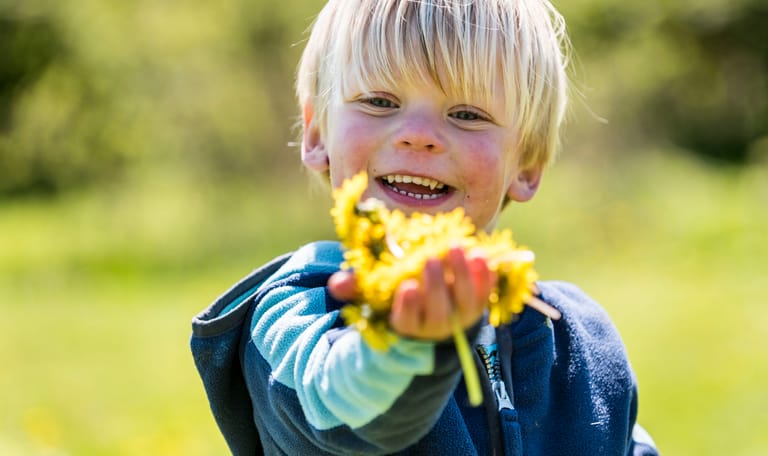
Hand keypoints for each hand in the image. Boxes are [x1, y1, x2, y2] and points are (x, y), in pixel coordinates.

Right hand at [328, 247, 493, 340]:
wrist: (434, 314)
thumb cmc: (398, 299)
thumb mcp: (373, 295)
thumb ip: (356, 288)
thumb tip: (337, 284)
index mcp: (407, 326)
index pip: (406, 321)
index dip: (407, 307)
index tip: (407, 287)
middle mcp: (435, 327)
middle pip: (438, 311)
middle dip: (435, 285)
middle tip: (430, 259)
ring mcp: (460, 318)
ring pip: (465, 302)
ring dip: (462, 274)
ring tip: (456, 247)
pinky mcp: (479, 306)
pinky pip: (485, 293)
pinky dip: (485, 276)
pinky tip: (480, 255)